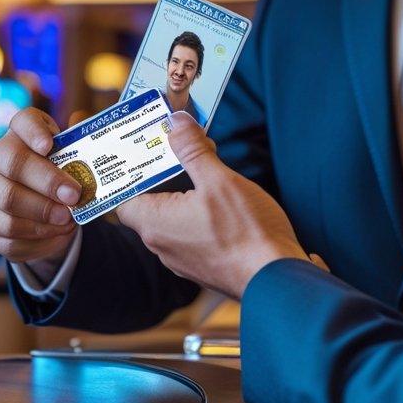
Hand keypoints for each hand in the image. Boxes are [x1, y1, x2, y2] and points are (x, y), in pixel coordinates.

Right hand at [0, 107, 80, 262]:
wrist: (45, 217)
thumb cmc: (60, 183)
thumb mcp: (73, 166)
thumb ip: (81, 155)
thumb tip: (88, 138)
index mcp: (20, 134)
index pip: (22, 121)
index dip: (34, 131)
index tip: (49, 146)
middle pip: (13, 162)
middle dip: (47, 181)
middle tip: (73, 196)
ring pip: (8, 200)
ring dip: (43, 212)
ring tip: (67, 219)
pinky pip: (7, 229)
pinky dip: (36, 233)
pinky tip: (54, 232)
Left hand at [117, 113, 307, 299]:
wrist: (277, 278)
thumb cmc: (246, 233)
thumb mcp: (219, 180)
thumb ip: (193, 150)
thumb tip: (176, 123)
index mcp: (155, 223)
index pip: (125, 196)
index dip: (135, 173)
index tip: (149, 152)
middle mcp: (162, 246)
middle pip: (151, 205)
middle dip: (166, 179)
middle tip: (183, 153)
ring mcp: (183, 261)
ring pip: (173, 221)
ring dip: (186, 199)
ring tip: (208, 174)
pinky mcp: (204, 267)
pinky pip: (192, 236)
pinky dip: (200, 218)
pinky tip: (224, 206)